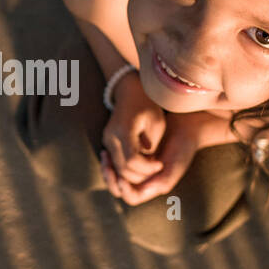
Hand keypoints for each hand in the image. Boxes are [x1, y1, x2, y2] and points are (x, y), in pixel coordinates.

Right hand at [100, 69, 165, 189]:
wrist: (130, 93)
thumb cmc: (147, 106)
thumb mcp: (156, 123)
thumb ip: (152, 146)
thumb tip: (149, 166)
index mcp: (123, 130)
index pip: (132, 160)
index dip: (147, 168)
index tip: (161, 164)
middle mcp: (111, 137)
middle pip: (123, 169)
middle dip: (141, 174)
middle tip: (156, 169)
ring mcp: (107, 141)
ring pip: (118, 169)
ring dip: (135, 173)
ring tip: (151, 167)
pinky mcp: (108, 144)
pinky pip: (117, 163)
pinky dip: (130, 168)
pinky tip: (143, 164)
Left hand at [101, 110, 203, 205]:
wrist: (185, 128)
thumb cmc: (182, 148)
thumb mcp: (174, 165)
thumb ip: (162, 181)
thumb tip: (142, 191)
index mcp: (154, 186)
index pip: (132, 197)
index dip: (124, 190)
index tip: (121, 177)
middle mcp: (144, 180)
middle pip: (120, 189)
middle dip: (111, 179)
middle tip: (107, 164)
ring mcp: (138, 168)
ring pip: (116, 176)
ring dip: (109, 168)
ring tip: (105, 155)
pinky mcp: (134, 156)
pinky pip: (117, 162)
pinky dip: (111, 159)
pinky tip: (108, 150)